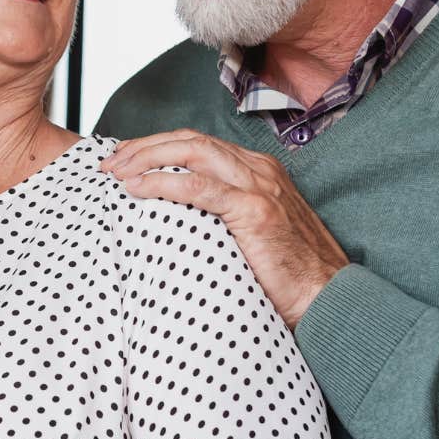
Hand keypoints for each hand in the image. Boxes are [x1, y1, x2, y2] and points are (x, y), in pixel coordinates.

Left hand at [101, 129, 348, 327]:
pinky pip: (198, 187)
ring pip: (192, 153)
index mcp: (258, 170)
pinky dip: (162, 182)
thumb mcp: (253, 233)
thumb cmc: (288, 275)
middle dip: (144, 147)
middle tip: (110, 163)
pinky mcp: (255, 210)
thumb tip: (177, 219)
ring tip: (116, 172)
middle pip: (190, 140)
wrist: (329, 297)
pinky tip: (137, 188)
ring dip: (146, 158)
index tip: (126, 160)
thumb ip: (223, 216)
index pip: (199, 144)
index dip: (158, 146)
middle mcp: (259, 169)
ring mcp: (259, 186)